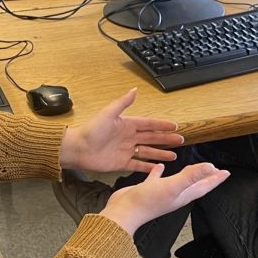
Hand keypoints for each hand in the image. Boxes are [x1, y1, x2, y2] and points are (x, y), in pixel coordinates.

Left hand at [59, 88, 184, 173]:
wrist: (77, 149)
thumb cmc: (90, 130)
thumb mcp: (108, 114)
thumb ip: (122, 103)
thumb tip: (134, 90)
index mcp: (127, 124)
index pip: (149, 124)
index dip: (162, 125)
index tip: (175, 126)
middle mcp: (128, 137)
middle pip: (152, 138)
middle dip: (166, 139)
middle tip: (180, 140)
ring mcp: (126, 151)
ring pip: (147, 152)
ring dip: (160, 153)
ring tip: (173, 155)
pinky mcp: (121, 163)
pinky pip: (138, 165)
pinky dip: (148, 167)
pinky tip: (157, 168)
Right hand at [100, 162, 229, 235]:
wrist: (124, 212)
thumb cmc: (148, 202)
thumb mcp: (173, 186)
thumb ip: (191, 176)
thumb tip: (210, 167)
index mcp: (183, 195)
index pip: (204, 185)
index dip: (216, 179)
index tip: (226, 172)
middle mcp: (175, 195)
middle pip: (195, 184)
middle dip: (206, 177)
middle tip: (215, 170)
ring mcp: (162, 193)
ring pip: (178, 182)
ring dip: (186, 174)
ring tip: (192, 167)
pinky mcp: (148, 190)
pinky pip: (157, 179)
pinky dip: (160, 173)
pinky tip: (160, 167)